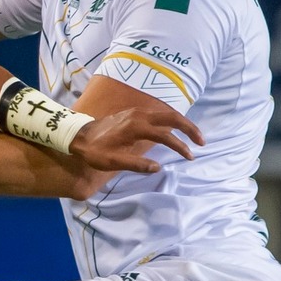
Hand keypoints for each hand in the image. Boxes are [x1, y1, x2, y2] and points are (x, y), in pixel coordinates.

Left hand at [68, 101, 202, 174]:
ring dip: (182, 123)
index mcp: (136, 127)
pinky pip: (158, 114)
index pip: (165, 135)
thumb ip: (136, 164)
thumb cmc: (95, 151)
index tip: (190, 156)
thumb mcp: (113, 162)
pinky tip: (176, 130)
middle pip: (172, 117)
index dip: (180, 146)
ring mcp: (137, 112)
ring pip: (166, 113)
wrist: (79, 136)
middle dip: (189, 128)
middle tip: (201, 141)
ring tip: (194, 136)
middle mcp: (139, 115)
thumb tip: (158, 168)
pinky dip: (171, 121)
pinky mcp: (134, 113)